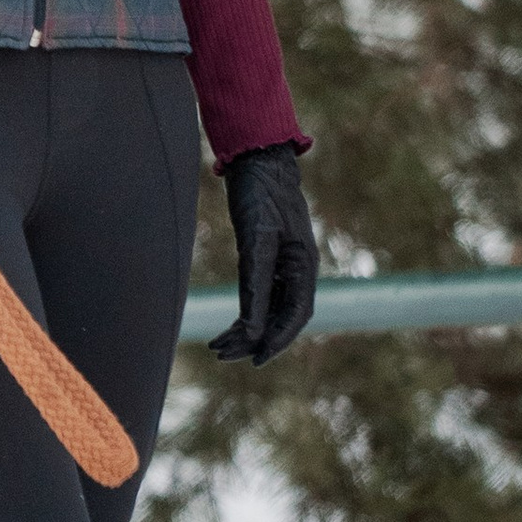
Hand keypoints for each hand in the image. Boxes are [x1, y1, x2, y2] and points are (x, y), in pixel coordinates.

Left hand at [206, 144, 318, 364]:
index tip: (255, 360)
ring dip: (245, 330)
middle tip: (222, 354)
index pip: (295, 316)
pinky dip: (244, 313)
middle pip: (280, 318)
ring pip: (268, 310)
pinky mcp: (266, 260)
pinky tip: (229, 327)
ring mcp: (282, 266)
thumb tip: (249, 328)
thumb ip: (255, 283)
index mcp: (304, 267)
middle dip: (253, 340)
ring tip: (218, 346)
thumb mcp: (257, 239)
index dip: (276, 341)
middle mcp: (297, 271)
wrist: (257, 160)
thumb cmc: (261, 195)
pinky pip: (260, 296)